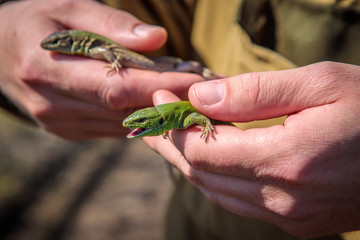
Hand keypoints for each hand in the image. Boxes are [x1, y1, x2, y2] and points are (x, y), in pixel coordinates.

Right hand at [0, 0, 202, 139]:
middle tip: (208, 93)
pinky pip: (114, 127)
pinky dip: (141, 117)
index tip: (199, 81)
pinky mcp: (69, 131)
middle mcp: (53, 104)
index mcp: (47, 69)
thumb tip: (158, 40)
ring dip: (161, 112)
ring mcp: (61, 124)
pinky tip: (160, 105)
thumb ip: (112, 25)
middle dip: (171, 102)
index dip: (161, 87)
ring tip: (192, 98)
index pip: (118, 86)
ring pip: (124, 124)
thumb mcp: (68, 6)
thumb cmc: (35, 22)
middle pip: (126, 110)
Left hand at [145, 61, 359, 236]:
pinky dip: (214, 178)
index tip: (161, 98)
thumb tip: (199, 96)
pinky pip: (238, 202)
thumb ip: (252, 92)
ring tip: (170, 137)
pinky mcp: (296, 222)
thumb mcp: (318, 83)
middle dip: (170, 145)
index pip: (202, 148)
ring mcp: (289, 217)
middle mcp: (283, 199)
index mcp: (286, 160)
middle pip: (201, 174)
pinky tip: (207, 158)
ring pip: (215, 192)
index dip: (173, 124)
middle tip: (152, 120)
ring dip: (187, 163)